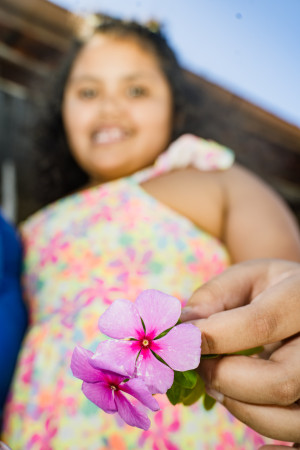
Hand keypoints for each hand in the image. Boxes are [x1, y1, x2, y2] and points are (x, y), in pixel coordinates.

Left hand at [181, 259, 299, 443]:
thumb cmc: (272, 288)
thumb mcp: (247, 277)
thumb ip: (213, 296)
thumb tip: (182, 328)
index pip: (259, 324)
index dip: (213, 337)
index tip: (184, 340)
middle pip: (280, 382)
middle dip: (226, 380)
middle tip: (201, 370)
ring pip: (290, 419)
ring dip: (242, 409)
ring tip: (220, 385)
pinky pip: (298, 439)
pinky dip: (272, 447)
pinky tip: (247, 423)